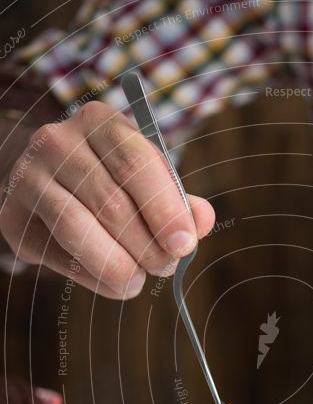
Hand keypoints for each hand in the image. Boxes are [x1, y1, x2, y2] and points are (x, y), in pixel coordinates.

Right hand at [0, 101, 214, 297]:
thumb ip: (177, 200)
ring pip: (80, 230)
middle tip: (166, 267)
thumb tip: (203, 220)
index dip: (164, 208)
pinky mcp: (13, 216)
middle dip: (146, 245)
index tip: (184, 245)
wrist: (49, 185)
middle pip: (111, 202)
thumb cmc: (112, 181)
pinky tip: (115, 281)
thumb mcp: (149, 180)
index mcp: (100, 122)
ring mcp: (30, 177)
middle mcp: (58, 142)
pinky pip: (60, 254)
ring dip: (119, 265)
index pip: (136, 163)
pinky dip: (95, 276)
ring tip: (140, 279)